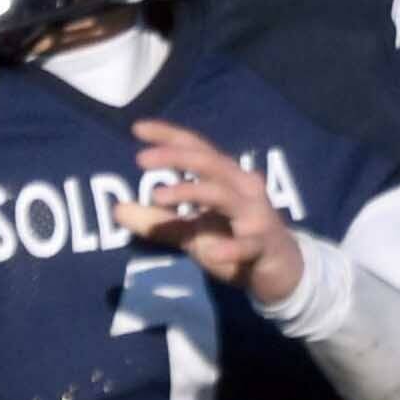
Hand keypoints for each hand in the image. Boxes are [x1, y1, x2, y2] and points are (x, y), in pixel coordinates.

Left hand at [112, 119, 305, 305]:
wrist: (282, 272)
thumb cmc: (234, 241)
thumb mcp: (191, 233)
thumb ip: (158, 222)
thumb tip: (117, 210)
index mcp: (226, 178)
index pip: (196, 148)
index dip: (169, 136)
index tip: (137, 127)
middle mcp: (242, 187)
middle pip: (209, 163)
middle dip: (175, 157)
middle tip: (140, 159)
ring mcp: (255, 215)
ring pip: (223, 195)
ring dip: (191, 191)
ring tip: (158, 196)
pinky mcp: (264, 245)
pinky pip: (248, 244)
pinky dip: (231, 247)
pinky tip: (212, 251)